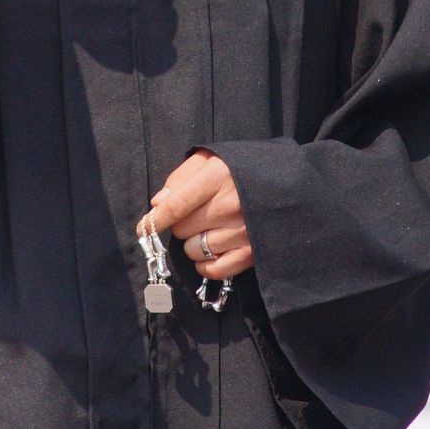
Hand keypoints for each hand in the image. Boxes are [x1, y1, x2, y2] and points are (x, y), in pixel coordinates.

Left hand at [142, 150, 251, 279]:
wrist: (287, 181)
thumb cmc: (240, 168)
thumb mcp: (210, 159)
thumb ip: (181, 178)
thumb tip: (159, 203)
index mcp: (218, 178)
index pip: (176, 205)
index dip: (155, 220)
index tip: (142, 229)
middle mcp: (230, 206)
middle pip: (182, 229)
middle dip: (180, 224)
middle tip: (195, 214)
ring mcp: (242, 230)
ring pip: (194, 250)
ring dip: (193, 243)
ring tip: (207, 229)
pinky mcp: (252, 251)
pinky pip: (215, 269)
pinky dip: (205, 264)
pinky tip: (209, 251)